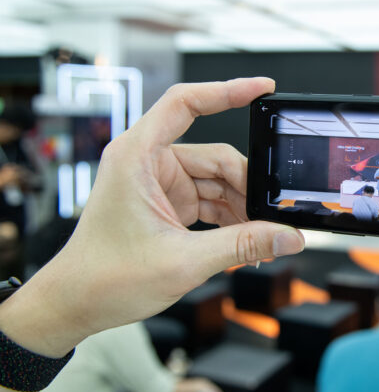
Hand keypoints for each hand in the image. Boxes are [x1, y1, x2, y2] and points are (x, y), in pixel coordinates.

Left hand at [0, 78, 304, 357]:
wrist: (77, 303)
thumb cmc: (104, 277)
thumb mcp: (183, 261)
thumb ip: (243, 245)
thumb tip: (288, 236)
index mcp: (137, 156)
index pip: (186, 103)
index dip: (227, 91)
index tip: (263, 88)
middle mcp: (148, 161)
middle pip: (216, 155)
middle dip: (247, 186)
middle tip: (273, 216)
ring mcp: (159, 182)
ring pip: (217, 180)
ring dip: (242, 207)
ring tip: (262, 237)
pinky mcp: (168, 202)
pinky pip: (210, 199)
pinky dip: (230, 217)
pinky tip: (248, 239)